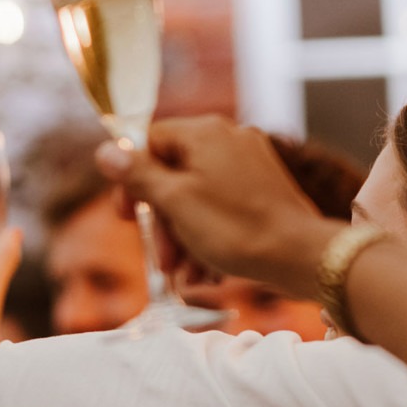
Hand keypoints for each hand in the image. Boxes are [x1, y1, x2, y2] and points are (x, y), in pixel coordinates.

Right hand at [102, 119, 342, 299]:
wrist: (301, 256)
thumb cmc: (236, 228)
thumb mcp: (174, 202)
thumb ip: (137, 174)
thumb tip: (105, 151)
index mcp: (204, 132)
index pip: (149, 142)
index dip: (131, 180)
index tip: (127, 216)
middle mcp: (228, 138)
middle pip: (172, 173)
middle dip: (162, 222)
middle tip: (161, 257)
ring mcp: (249, 163)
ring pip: (196, 196)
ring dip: (183, 237)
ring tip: (185, 274)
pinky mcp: (263, 189)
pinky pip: (221, 206)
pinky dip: (208, 235)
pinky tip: (207, 270)